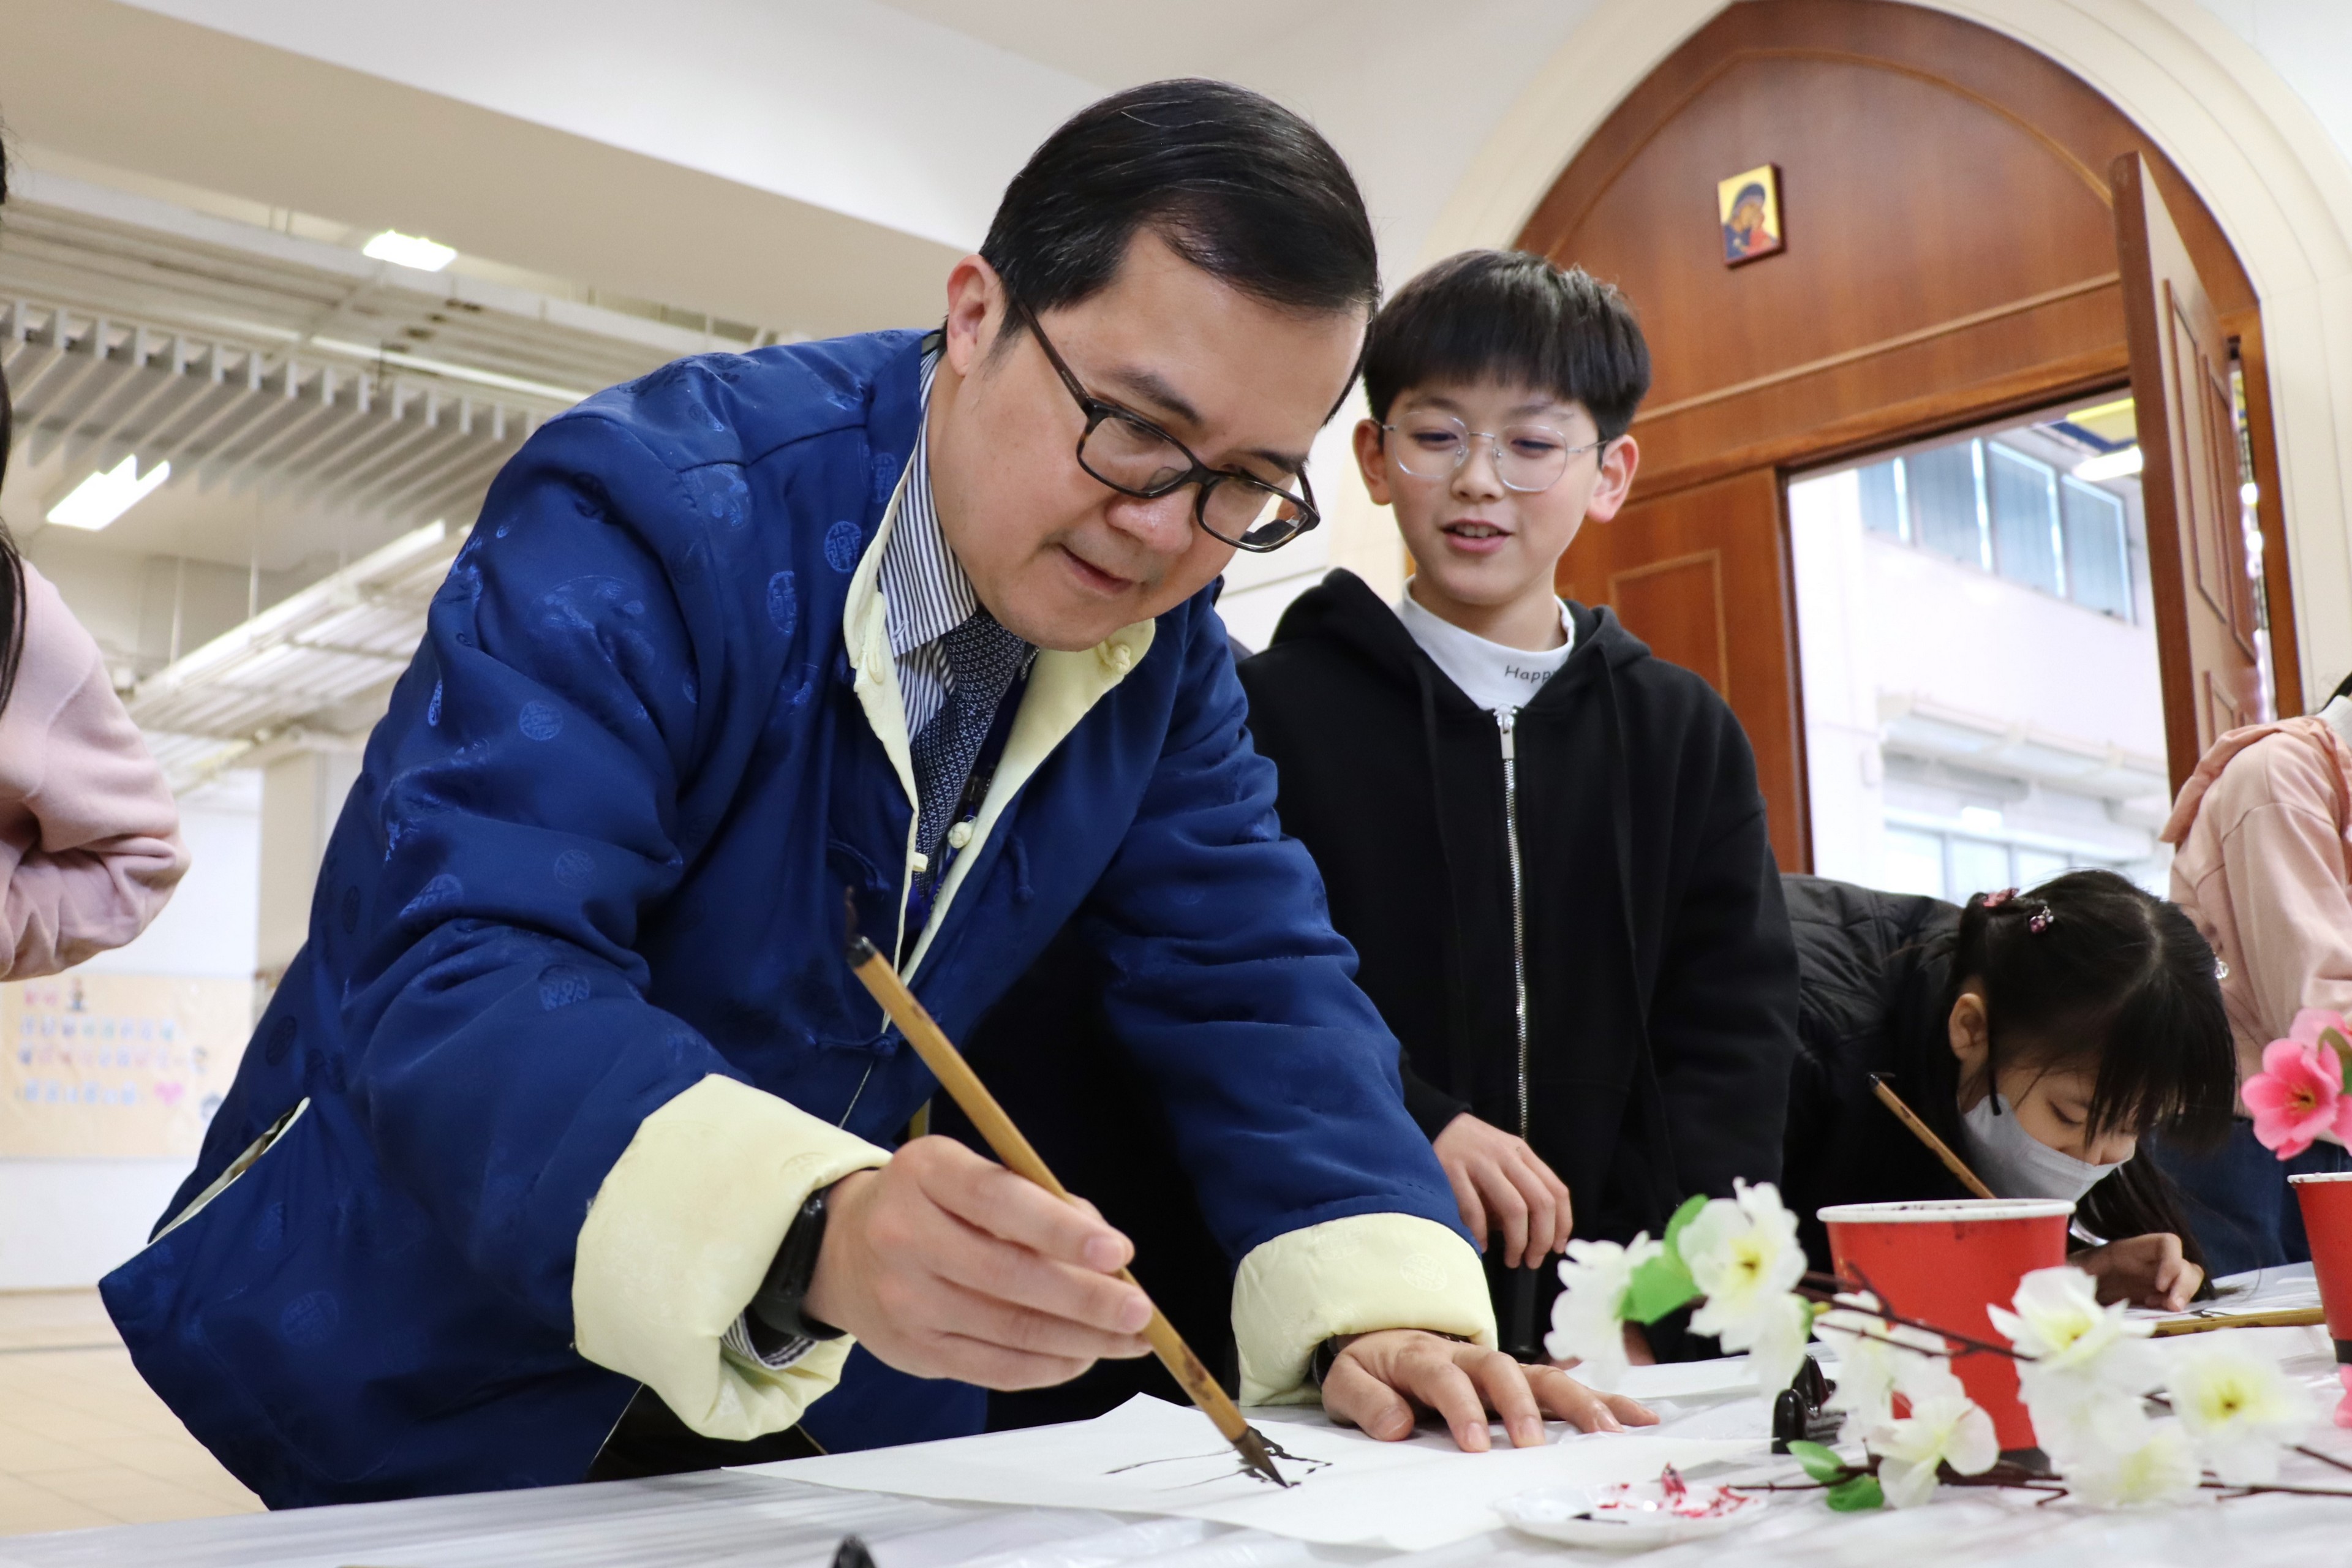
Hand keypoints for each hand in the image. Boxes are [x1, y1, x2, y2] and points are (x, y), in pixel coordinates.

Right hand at [803, 1136, 1152, 1387]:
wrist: (845, 1250)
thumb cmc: (934, 1204)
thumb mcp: (973, 1173)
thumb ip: (1039, 1200)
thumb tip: (1109, 1255)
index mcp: (926, 1173)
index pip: (999, 1202)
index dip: (1062, 1231)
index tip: (1117, 1251)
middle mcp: (905, 1235)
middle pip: (1009, 1275)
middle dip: (1086, 1298)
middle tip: (1140, 1310)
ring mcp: (905, 1300)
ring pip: (1009, 1330)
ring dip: (1081, 1339)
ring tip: (1129, 1339)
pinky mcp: (914, 1350)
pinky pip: (994, 1369)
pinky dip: (1049, 1367)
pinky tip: (1084, 1357)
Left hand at [1321, 1329, 1655, 1450]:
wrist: (1380, 1340)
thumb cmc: (1370, 1367)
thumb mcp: (1347, 1383)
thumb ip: (1368, 1402)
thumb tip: (1399, 1424)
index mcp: (1422, 1356)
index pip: (1445, 1377)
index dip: (1460, 1407)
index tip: (1474, 1444)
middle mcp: (1468, 1356)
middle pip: (1503, 1369)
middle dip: (1521, 1405)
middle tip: (1533, 1444)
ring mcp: (1500, 1367)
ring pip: (1543, 1376)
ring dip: (1576, 1401)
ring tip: (1608, 1432)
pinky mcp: (1522, 1382)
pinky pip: (1564, 1386)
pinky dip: (1601, 1398)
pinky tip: (1634, 1417)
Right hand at [1432, 1113, 1572, 1267]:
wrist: (1434, 1123)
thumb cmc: (1472, 1149)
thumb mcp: (1504, 1157)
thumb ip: (1520, 1186)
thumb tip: (1533, 1233)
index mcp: (1522, 1153)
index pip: (1557, 1191)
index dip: (1562, 1224)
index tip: (1556, 1247)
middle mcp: (1506, 1156)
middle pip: (1540, 1203)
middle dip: (1542, 1239)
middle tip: (1533, 1260)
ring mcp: (1480, 1163)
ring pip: (1514, 1209)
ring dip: (1517, 1241)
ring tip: (1512, 1259)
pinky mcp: (1453, 1171)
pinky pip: (1474, 1210)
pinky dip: (1481, 1234)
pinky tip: (1481, 1245)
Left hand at [2075, 1232, 2201, 1309]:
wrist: (2079, 1283)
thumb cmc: (2078, 1271)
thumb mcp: (2077, 1267)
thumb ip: (2077, 1269)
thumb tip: (2066, 1273)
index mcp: (2132, 1249)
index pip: (2167, 1243)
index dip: (2171, 1262)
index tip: (2159, 1285)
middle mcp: (2151, 1260)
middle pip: (2186, 1264)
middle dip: (2185, 1285)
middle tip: (2172, 1305)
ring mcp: (2158, 1276)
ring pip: (2189, 1279)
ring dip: (2185, 1295)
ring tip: (2168, 1308)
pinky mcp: (2159, 1293)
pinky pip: (2180, 1296)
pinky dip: (2176, 1305)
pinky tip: (2156, 1309)